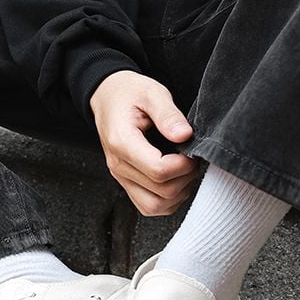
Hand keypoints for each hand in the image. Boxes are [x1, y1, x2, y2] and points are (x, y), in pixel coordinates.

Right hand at [90, 70, 199, 216]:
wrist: (106, 96)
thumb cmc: (129, 93)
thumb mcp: (151, 93)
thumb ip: (168, 114)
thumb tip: (185, 136)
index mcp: (122, 142)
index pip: (159, 171)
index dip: (184, 165)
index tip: (192, 151)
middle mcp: (118, 165)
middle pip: (160, 192)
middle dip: (185, 179)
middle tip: (193, 158)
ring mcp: (121, 177)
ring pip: (154, 206)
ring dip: (177, 193)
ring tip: (184, 169)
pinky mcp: (126, 182)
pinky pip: (148, 205)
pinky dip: (167, 200)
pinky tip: (175, 179)